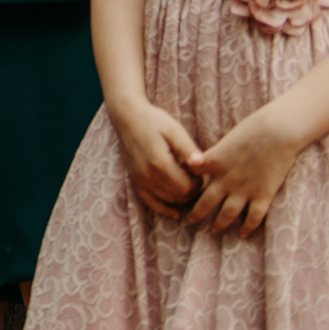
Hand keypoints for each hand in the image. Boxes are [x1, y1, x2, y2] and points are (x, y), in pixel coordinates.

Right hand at [107, 97, 203, 221]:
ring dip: (181, 197)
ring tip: (186, 182)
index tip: (201, 171)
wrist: (127, 117)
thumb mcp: (174, 130)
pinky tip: (175, 212)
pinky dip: (164, 209)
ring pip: (168, 200)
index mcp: (160, 164)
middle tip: (196, 176)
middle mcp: (148, 176)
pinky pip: (150, 202)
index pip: (187, 188)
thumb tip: (201, 164)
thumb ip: (188, 148)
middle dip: (192, 190)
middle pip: (179, 196)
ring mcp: (140, 180)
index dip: (199, 183)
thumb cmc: (154, 121)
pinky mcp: (135, 181)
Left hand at [184, 104, 304, 236]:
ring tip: (213, 230)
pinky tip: (243, 234)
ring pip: (227, 214)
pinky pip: (253, 217)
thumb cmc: (252, 129)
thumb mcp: (227, 140)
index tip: (180, 190)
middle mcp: (226, 179)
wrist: (277, 131)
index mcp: (214, 162)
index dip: (184, 181)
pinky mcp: (263, 195)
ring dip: (219, 224)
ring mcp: (244, 189)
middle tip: (191, 220)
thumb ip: (217, 154)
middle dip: (197, 212)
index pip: (192, 176)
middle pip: (206, 201)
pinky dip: (247, 227)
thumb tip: (208, 160)